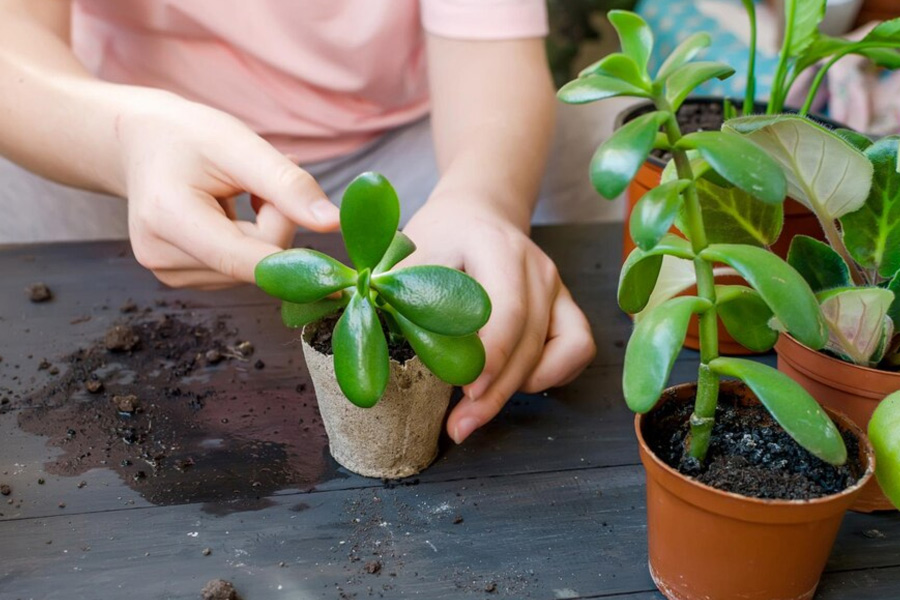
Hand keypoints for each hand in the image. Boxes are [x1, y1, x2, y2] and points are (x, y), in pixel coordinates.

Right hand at [117, 92, 339, 287]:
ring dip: (263, 232)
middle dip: (275, 223)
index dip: (299, 257)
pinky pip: (242, 270)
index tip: (330, 234)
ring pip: (255, 269)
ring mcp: (170, 274)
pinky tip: (230, 212)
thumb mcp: (239, 145)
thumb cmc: (185, 135)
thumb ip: (288, 186)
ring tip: (238, 193)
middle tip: (259, 183)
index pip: (250, 260)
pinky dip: (250, 241)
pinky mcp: (182, 278)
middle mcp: (162, 258)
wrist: (137, 141)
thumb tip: (332, 224)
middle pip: (258, 263)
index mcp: (168, 220)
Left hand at [402, 198, 595, 443]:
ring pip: (558, 350)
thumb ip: (400, 294)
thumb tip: (370, 333)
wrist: (477, 214)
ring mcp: (557, 287)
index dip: (491, 354)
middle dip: (497, 391)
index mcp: (496, 247)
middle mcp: (535, 267)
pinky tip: (513, 384)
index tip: (466, 389)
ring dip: (519, 389)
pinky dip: (550, 375)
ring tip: (475, 412)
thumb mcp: (412, 253)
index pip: (507, 308)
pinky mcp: (566, 305)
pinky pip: (576, 350)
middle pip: (529, 338)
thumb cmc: (439, 238)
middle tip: (460, 425)